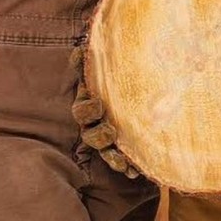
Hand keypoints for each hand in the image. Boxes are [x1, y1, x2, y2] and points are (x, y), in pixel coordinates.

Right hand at [69, 46, 141, 177]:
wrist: (139, 92)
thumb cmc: (116, 79)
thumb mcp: (104, 70)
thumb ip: (90, 61)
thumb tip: (80, 49)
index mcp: (89, 106)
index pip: (81, 111)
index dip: (87, 109)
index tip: (98, 103)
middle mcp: (95, 126)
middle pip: (90, 136)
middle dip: (99, 135)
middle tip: (111, 130)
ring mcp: (108, 141)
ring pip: (106, 153)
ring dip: (113, 158)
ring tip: (123, 161)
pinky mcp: (124, 151)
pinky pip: (122, 163)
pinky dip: (128, 168)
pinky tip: (136, 172)